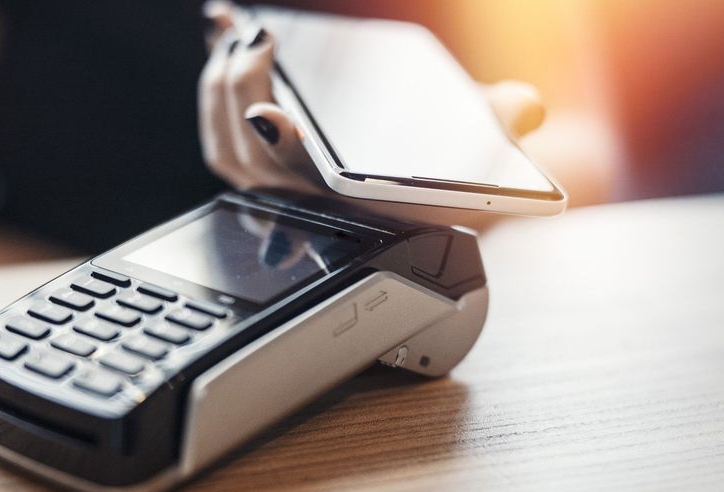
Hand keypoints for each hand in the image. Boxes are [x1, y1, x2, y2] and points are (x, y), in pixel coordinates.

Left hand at [199, 3, 546, 228]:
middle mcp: (313, 205)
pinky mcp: (263, 167)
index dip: (280, 154)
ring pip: (227, 150)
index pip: (310, 188)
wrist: (429, 179)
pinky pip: (222, 136)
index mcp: (357, 206)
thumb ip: (502, 123)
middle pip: (250, 160)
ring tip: (237, 36)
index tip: (267, 114)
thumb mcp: (480, 140)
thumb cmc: (448, 160)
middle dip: (240, 95)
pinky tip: (222, 37)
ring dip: (221, 90)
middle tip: (256, 42)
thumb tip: (525, 107)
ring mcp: (281, 189)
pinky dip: (215, 89)